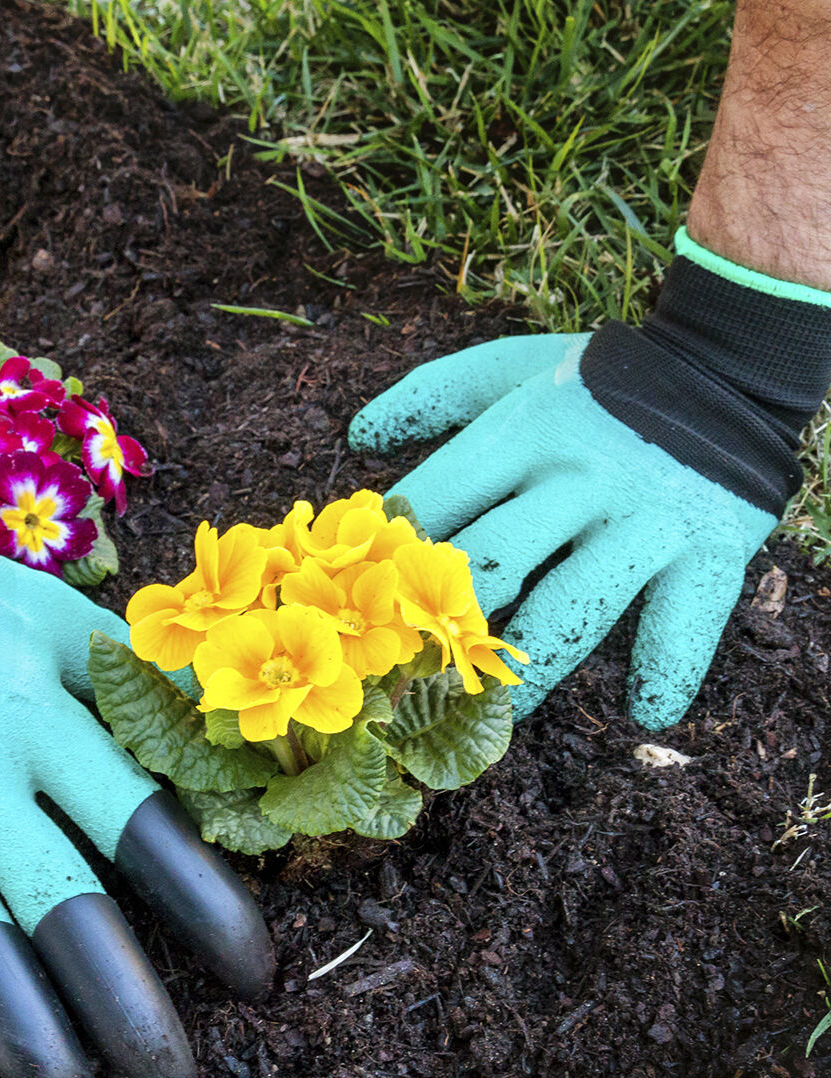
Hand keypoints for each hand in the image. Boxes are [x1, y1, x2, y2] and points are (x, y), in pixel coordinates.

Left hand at [348, 257, 816, 728]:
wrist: (725, 361)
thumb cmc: (596, 379)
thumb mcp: (511, 370)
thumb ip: (432, 396)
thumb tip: (356, 438)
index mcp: (522, 433)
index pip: (439, 499)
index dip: (396, 553)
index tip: (367, 602)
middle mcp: (578, 477)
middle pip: (495, 562)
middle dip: (446, 623)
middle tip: (413, 676)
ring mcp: (645, 517)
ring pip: (574, 606)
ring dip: (533, 668)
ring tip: (506, 711)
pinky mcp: (711, 548)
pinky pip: (686, 617)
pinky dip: (667, 666)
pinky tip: (645, 711)